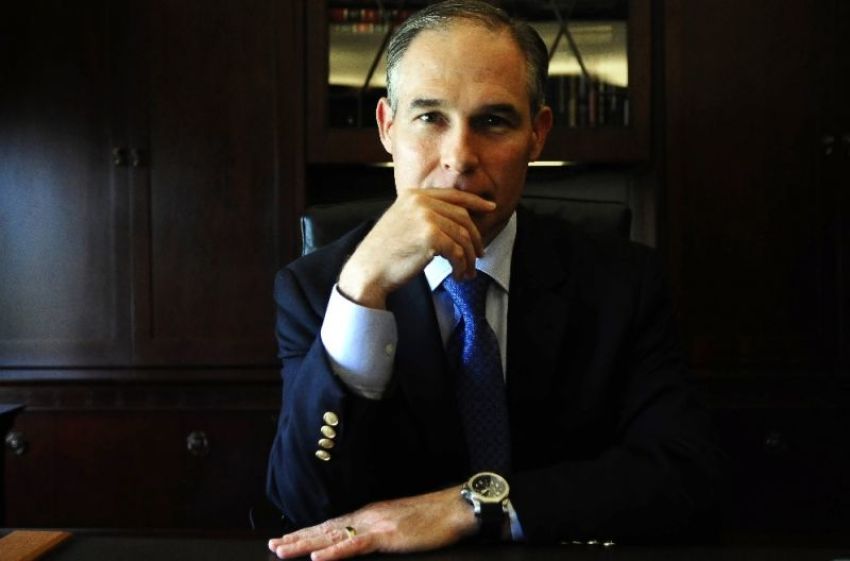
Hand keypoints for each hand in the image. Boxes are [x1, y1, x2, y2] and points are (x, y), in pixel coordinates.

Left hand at [267, 485, 476, 560]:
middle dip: (298, 538)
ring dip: (306, 545)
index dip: (307, 533)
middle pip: (326, 530)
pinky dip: (336, 553)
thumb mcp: (399, 525)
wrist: (454, 507)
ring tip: (283, 550)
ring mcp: (375, 525)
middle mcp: (366, 517)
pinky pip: (356, 545)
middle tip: (272, 545)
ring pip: (333, 536)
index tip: (286, 539)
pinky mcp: (387, 535)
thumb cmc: (432, 519)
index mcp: (369, 515)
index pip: (331, 526)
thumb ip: (378, 533)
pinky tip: (319, 558)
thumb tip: (361, 542)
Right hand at [337, 188, 495, 308]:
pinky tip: (457, 275)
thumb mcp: (402, 221)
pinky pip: (457, 252)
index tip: (490, 208)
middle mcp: (421, 201)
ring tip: (467, 271)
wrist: (368, 269)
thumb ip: (425, 214)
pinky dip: (461, 266)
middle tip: (479, 255)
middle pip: (462, 217)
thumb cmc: (384, 252)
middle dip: (475, 238)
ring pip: (462, 237)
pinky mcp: (430, 236)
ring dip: (468, 258)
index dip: (475, 202)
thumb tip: (456, 223)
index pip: (453, 195)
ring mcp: (425, 217)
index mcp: (414, 195)